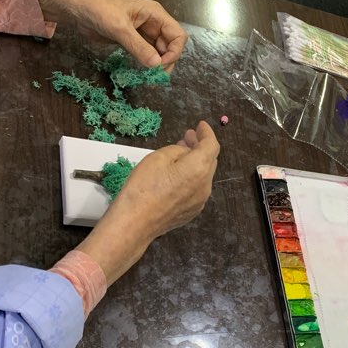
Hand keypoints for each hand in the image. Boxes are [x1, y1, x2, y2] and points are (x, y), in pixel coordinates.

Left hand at [38, 0, 187, 70]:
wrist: (77, 8)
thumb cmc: (98, 8)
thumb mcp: (119, 28)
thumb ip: (138, 47)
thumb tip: (156, 65)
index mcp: (154, 13)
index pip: (177, 35)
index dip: (174, 51)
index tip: (161, 65)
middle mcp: (152, 22)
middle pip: (170, 45)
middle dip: (166, 61)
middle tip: (155, 76)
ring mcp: (143, 32)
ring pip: (159, 51)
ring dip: (156, 64)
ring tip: (149, 76)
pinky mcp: (132, 40)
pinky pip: (146, 53)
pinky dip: (146, 63)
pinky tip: (141, 71)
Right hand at [77, 121, 219, 284]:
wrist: (135, 222)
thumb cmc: (144, 186)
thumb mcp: (159, 157)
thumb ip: (178, 151)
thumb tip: (186, 153)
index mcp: (199, 169)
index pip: (211, 146)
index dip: (207, 133)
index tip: (200, 125)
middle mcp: (205, 185)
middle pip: (209, 161)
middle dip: (200, 147)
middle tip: (187, 137)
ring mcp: (200, 201)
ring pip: (203, 176)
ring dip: (195, 163)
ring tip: (181, 154)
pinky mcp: (192, 212)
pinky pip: (196, 189)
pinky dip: (191, 178)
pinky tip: (177, 176)